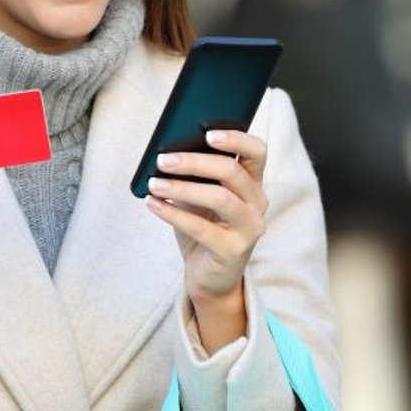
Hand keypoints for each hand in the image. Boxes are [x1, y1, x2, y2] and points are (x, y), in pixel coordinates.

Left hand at [145, 130, 267, 350]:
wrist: (209, 277)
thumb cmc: (204, 228)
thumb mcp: (201, 198)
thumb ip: (196, 177)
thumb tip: (167, 153)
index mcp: (253, 183)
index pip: (257, 152)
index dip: (236, 139)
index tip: (207, 133)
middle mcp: (258, 204)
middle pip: (231, 172)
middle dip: (194, 162)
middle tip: (162, 160)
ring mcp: (250, 228)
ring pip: (220, 198)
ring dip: (182, 187)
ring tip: (154, 183)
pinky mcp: (234, 251)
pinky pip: (202, 228)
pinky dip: (173, 213)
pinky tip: (152, 204)